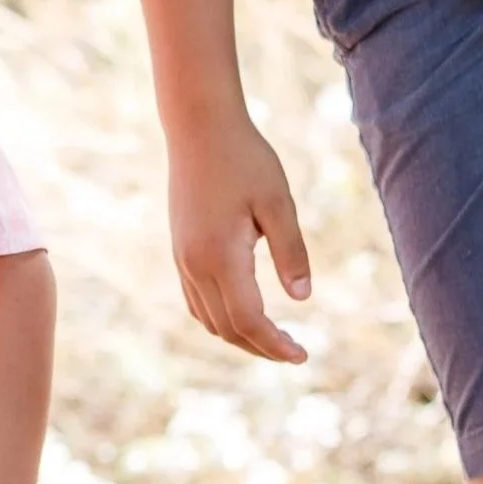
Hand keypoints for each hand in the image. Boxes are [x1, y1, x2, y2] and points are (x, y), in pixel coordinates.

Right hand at [167, 114, 311, 363]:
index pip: (249, 320)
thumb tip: (303, 299)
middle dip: (261, 348)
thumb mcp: (279, 202)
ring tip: (273, 339)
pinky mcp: (179, 252)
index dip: (275, 345)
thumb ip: (291, 252)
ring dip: (240, 337)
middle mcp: (195, 265)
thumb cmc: (245, 158)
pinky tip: (243, 315)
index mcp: (221, 256)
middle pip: (227, 329)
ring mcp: (182, 260)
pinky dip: (220, 319)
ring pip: (208, 320)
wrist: (199, 128)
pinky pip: (196, 302)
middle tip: (295, 353)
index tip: (303, 356)